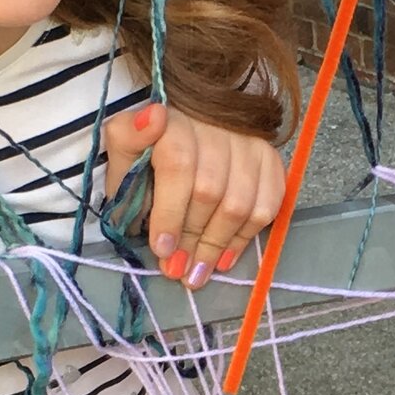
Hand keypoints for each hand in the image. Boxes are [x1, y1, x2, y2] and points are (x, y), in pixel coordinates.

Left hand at [103, 98, 286, 287]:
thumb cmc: (152, 142)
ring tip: (198, 272)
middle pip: (210, 191)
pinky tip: (226, 258)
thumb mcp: (125, 139)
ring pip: (240, 204)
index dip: (170, 212)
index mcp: (177, 121)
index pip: (179, 166)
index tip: (162, 248)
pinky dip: (245, 238)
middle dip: (191, 238)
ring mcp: (249, 143)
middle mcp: (219, 127)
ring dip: (217, 245)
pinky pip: (268, 205)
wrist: (192, 122)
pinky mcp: (269, 159)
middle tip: (177, 270)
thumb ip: (127, 143)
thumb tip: (151, 121)